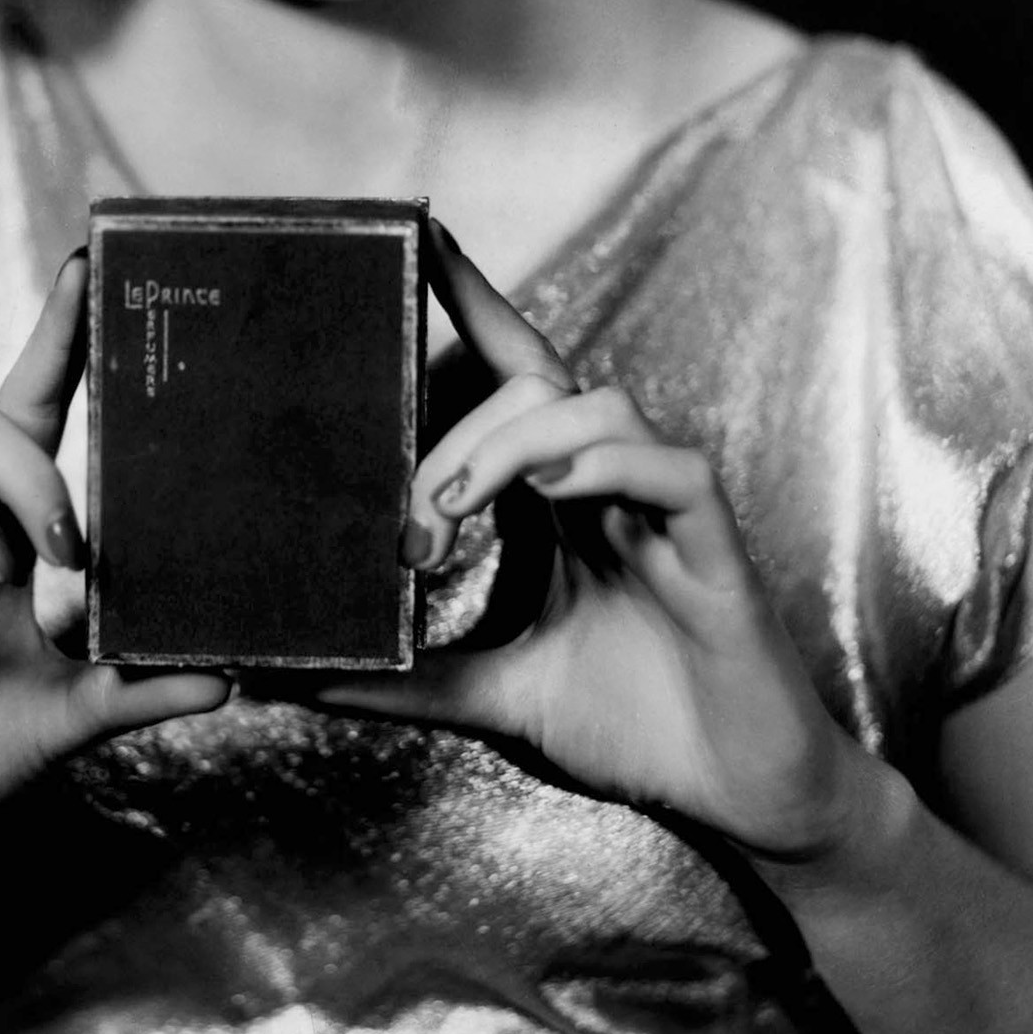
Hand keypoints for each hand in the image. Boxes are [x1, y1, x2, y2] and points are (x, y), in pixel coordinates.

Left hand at [317, 229, 860, 863]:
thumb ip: (403, 679)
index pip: (512, 375)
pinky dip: (606, 465)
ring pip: (597, 405)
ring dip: (514, 440)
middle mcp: (608, 484)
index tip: (414, 238)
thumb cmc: (630, 727)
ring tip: (458, 504)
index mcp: (559, 500)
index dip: (471, 301)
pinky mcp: (717, 547)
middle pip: (537, 382)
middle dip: (458, 425)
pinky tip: (553, 493)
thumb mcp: (493, 698)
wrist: (740, 795)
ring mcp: (664, 508)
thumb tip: (292, 675)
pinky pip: (672, 468)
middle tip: (413, 513)